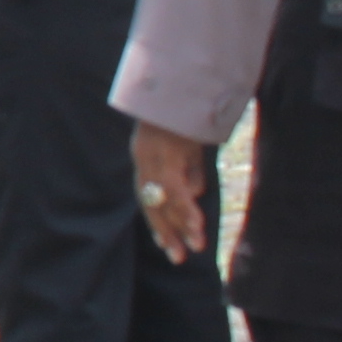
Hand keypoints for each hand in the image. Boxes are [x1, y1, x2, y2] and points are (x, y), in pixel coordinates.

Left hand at [131, 122, 212, 261]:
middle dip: (165, 231)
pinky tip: (197, 225)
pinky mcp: (167, 153)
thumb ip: (190, 168)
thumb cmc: (186, 111)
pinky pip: (175, 188)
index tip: (167, 244)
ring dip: (181, 224)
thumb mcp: (188, 144)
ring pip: (164, 200)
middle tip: (177, 258)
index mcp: (146, 157)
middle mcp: (144, 158)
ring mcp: (153, 156)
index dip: (157, 221)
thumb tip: (195, 192)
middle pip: (152, 202)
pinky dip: (186, 208)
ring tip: (194, 246)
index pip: (148, 196)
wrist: (181, 82)